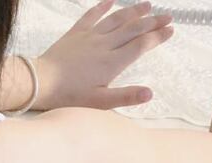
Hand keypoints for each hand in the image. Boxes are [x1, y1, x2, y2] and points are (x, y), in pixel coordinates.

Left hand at [34, 0, 173, 110]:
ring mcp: (90, 37)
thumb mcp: (99, 103)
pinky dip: (102, 7)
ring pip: (117, 19)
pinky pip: (91, 15)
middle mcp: (104, 45)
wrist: (41, 82)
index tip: (170, 30)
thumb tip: (150, 93)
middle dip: (152, 22)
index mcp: (112, 62)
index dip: (157, 37)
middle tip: (168, 16)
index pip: (141, 45)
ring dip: (134, 11)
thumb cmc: (69, 96)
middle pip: (133, 29)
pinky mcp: (75, 33)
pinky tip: (110, 0)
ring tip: (148, 5)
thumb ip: (125, 96)